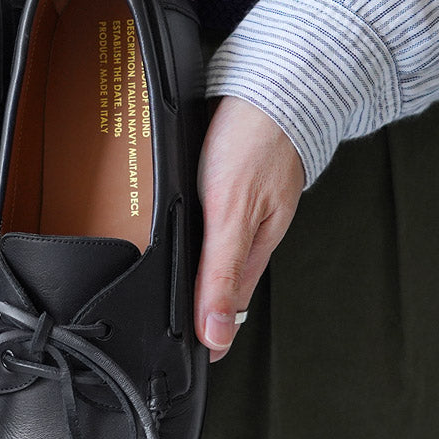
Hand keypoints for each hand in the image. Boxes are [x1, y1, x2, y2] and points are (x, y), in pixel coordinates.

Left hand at [194, 96, 304, 361]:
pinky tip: (184, 233)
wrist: (272, 79)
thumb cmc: (255, 139)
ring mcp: (242, 206)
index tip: (180, 359)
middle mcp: (249, 232)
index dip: (204, 332)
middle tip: (166, 332)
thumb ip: (221, 273)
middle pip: (217, 282)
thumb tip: (215, 332)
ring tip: (169, 295)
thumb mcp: (230, 214)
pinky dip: (195, 233)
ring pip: (213, 251)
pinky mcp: (231, 181)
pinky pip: (212, 219)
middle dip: (195, 306)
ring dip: (191, 271)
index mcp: (252, 248)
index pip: (225, 306)